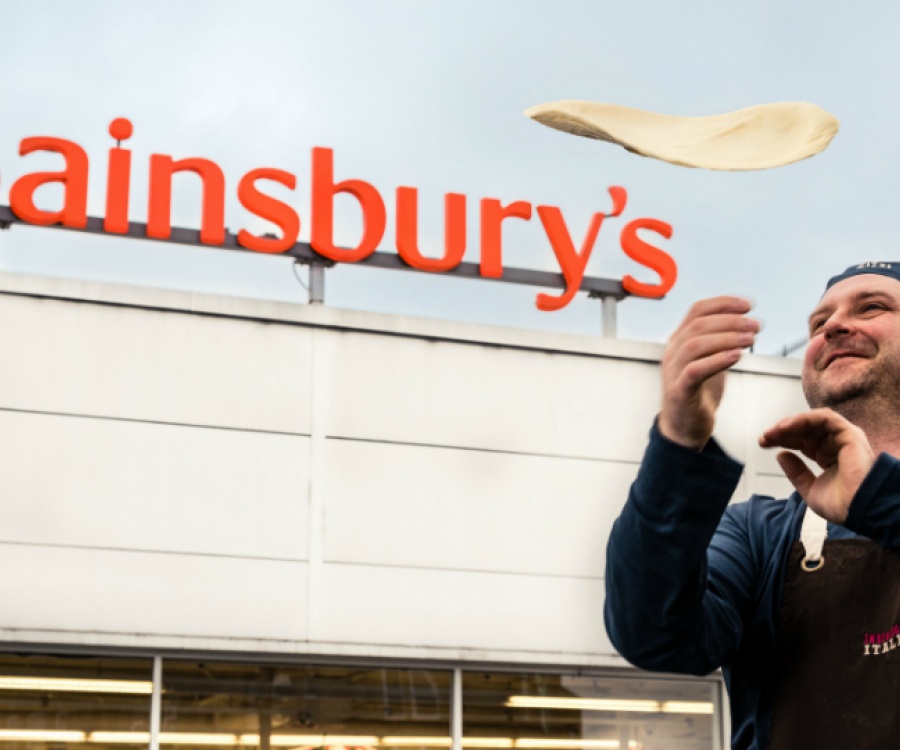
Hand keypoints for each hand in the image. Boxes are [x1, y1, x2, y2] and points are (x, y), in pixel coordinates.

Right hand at [658, 296, 758, 449]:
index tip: (748, 305)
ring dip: (726, 338)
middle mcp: (672, 352)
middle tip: (756, 325)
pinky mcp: (679, 392)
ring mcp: (673, 372)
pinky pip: (694, 371)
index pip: (696, 310)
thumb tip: (745, 322)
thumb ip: (719, 342)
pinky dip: (717, 360)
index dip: (723, 303)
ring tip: (751, 339)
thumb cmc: (699, 392)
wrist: (684, 428)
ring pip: (695, 345)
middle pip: (697, 325)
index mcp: (679, 340)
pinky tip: (737, 356)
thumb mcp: (709, 360)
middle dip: (730, 320)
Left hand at [759, 408, 875, 523]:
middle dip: (782, 431)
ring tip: (773, 432)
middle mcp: (836, 446)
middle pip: (805, 430)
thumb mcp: (810, 489)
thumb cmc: (842, 505)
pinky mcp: (850, 434)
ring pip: (813, 421)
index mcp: (828, 457)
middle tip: (764, 438)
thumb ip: (796, 472)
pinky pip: (825, 418)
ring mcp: (844, 439)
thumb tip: (781, 454)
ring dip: (790, 424)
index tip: (763, 443)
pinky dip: (804, 419)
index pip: (803, 442)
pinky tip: (786, 427)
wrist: (860, 510)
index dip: (783, 439)